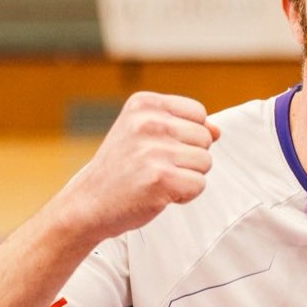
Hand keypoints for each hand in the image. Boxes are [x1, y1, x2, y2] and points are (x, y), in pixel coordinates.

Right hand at [52, 92, 219, 241]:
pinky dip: (184, 195)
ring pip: (205, 162)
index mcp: (144, 103)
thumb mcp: (144, 133)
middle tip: (155, 167)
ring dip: (187, 177)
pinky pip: (199, 185)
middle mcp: (148, 122)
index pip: (198, 113)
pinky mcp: (160, 179)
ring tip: (156, 179)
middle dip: (188, 157)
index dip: (187, 136)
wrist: (88, 202)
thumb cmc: (121, 168)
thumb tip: (218, 130)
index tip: (159, 147)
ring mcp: (153, 150)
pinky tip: (158, 193)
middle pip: (205, 138)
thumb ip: (182, 126)